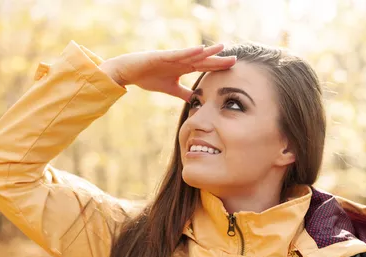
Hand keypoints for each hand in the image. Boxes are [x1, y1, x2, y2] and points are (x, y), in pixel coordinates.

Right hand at [99, 44, 235, 100]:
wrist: (130, 72)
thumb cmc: (148, 77)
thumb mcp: (170, 89)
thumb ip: (183, 93)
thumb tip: (195, 99)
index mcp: (183, 68)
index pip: (204, 68)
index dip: (218, 68)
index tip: (233, 69)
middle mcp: (181, 61)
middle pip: (203, 60)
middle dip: (218, 60)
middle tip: (235, 60)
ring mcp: (173, 57)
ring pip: (194, 54)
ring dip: (208, 51)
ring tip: (222, 47)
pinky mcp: (164, 55)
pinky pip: (179, 53)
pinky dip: (189, 51)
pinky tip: (200, 49)